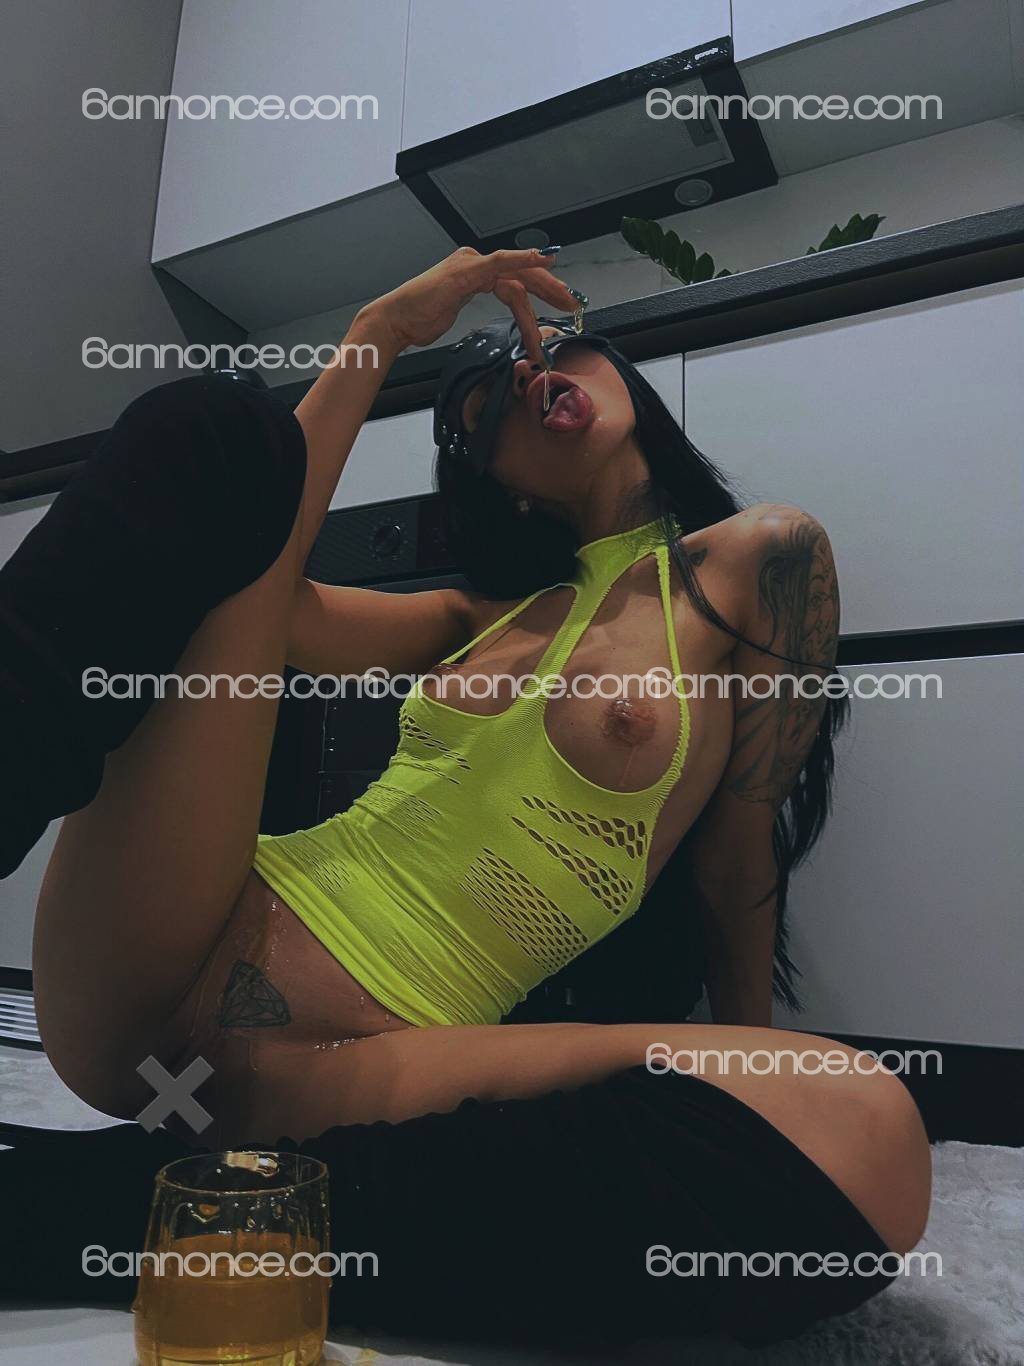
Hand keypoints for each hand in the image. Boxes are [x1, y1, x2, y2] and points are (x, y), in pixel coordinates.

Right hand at [366, 246, 577, 364]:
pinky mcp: (467, 271)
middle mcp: (475, 263)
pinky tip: (543, 261)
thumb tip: (488, 319)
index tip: (561, 304)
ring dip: (543, 291)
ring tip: (563, 303)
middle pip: (523, 274)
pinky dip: (523, 259)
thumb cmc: (419, 319)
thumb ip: (473, 306)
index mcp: (474, 272)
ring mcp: (471, 264)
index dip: (542, 291)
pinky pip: (501, 263)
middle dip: (551, 289)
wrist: (396, 320)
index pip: (517, 280)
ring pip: (517, 274)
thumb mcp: (454, 313)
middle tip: (573, 303)